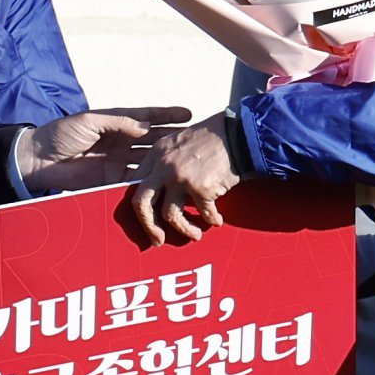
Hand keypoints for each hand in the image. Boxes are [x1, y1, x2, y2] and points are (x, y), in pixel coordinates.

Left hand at [16, 106, 192, 194]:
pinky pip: (134, 182)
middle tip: (195, 141)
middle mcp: (121, 142)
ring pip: (148, 162)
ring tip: (186, 164)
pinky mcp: (111, 181)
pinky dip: (149, 183)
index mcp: (117, 123)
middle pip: (153, 141)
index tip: (189, 115)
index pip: (148, 118)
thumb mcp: (92, 121)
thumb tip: (147, 127)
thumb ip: (120, 122)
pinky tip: (166, 184)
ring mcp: (118, 162)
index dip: (168, 116)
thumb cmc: (62, 133)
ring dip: (165, 163)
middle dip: (173, 140)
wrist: (39, 159)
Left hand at [130, 113, 238, 245]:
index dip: (140, 206)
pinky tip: (216, 220)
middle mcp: (163, 166)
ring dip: (184, 230)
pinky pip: (203, 213)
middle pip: (141, 203)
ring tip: (196, 235)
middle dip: (148, 226)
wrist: (239, 133)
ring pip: (170, 215)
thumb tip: (160, 194)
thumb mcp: (179, 144)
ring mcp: (180, 177)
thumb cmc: (213, 139)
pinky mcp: (200, 187)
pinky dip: (211, 220)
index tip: (148, 219)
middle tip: (157, 241)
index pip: (135, 185)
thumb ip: (165, 164)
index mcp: (156, 155)